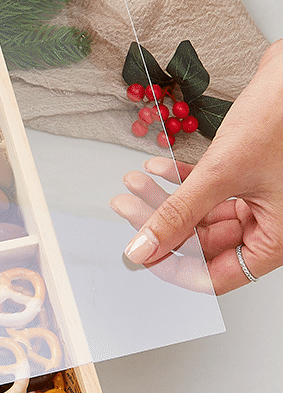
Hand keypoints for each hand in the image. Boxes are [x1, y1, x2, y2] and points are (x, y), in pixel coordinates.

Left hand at [110, 39, 282, 292]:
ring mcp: (260, 200)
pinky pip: (210, 189)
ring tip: (133, 182)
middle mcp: (270, 224)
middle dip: (160, 223)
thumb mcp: (223, 173)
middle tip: (126, 207)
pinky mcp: (250, 175)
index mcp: (276, 240)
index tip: (139, 253)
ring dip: (165, 198)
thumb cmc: (282, 117)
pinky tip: (156, 169)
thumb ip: (179, 214)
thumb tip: (144, 248)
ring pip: (202, 213)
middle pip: (204, 243)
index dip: (173, 267)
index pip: (216, 276)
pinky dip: (182, 180)